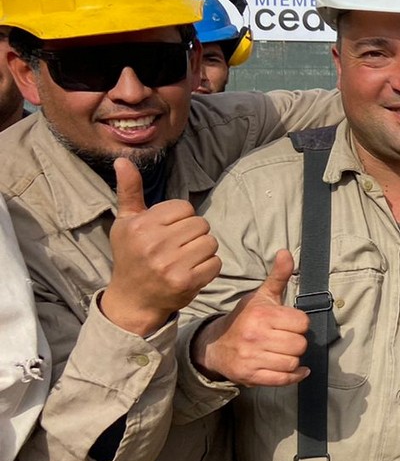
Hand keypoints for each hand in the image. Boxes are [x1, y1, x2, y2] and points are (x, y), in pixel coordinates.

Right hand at [102, 158, 221, 335]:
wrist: (132, 300)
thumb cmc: (131, 255)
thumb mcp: (125, 222)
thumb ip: (129, 191)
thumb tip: (123, 160)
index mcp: (140, 226)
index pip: (184, 207)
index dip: (181, 219)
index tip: (168, 232)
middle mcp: (153, 244)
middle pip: (201, 224)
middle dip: (194, 234)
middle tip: (178, 247)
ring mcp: (170, 264)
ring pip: (210, 242)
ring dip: (203, 250)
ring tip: (185, 259)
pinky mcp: (186, 282)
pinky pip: (215, 263)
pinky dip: (209, 268)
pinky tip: (191, 272)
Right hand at [191, 250, 310, 386]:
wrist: (216, 344)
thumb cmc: (245, 318)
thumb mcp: (261, 296)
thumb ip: (278, 276)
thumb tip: (286, 253)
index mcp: (261, 315)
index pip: (302, 323)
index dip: (299, 324)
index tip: (289, 323)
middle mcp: (255, 336)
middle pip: (300, 344)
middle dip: (296, 341)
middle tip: (285, 338)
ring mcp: (252, 358)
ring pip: (293, 362)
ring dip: (293, 358)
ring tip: (283, 351)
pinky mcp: (251, 376)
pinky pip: (284, 380)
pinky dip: (295, 376)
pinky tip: (297, 369)